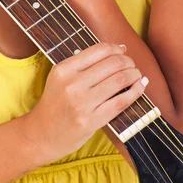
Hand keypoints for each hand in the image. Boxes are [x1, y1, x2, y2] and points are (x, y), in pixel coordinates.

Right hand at [19, 42, 147, 166]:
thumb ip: (83, 64)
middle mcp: (72, 84)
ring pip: (119, 80)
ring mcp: (82, 103)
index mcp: (64, 69)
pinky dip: (135, 92)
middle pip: (112, 64)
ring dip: (134, 74)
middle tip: (131, 64)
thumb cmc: (55, 103)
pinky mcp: (91, 121)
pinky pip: (120, 102)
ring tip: (137, 74)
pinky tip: (140, 87)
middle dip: (127, 61)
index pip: (98, 50)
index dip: (115, 48)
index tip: (122, 51)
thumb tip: (117, 49)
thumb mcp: (60, 77)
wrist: (42, 134)